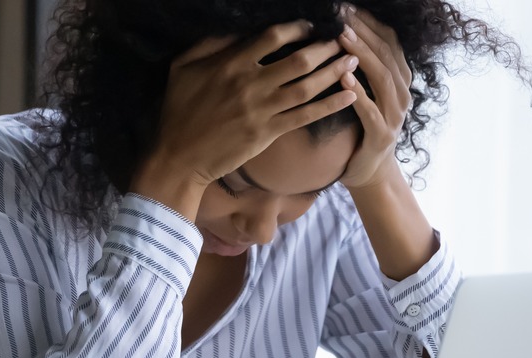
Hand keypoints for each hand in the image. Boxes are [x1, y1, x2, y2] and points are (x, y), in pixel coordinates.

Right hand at [133, 20, 358, 191]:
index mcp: (231, 63)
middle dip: (325, 48)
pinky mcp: (268, 133)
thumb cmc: (178, 111)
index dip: (297, 28)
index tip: (311, 26)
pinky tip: (349, 95)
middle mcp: (251, 84)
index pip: (272, 37)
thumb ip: (210, 45)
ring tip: (353, 60)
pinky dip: (330, 105)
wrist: (179, 157)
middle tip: (344, 40)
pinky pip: (305, 116)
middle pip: (298, 60)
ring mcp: (262, 110)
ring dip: (334, 72)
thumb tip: (237, 31)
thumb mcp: (182, 68)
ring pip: (307, 87)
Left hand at [335, 5, 412, 188]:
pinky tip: (343, 79)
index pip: (389, 42)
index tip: (348, 7)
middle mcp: (402, 94)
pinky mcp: (382, 135)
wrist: (369, 172)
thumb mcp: (366, 92)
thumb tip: (341, 33)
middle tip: (342, 16)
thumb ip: (361, 67)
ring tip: (342, 39)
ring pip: (382, 79)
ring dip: (362, 56)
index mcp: (399, 80)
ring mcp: (395, 116)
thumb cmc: (362, 127)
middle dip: (364, 33)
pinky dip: (358, 94)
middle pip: (387, 55)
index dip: (371, 23)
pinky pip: (371, 111)